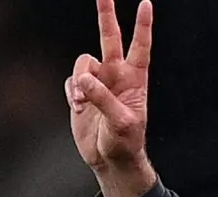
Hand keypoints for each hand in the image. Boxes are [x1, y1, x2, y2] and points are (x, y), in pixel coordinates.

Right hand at [67, 0, 157, 196]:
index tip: (146, 3)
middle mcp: (116, 74)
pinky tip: (78, 108)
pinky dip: (72, 93)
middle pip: (110, 37)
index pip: (140, 46)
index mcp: (135, 77)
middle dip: (106, 15)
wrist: (110, 159)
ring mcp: (97, 82)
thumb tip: (83, 80)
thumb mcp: (120, 122)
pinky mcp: (80, 93)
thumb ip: (102, 98)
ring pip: (83, 64)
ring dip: (80, 82)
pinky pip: (71, 82)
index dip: (142, 25)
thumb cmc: (125, 141)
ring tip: (81, 103)